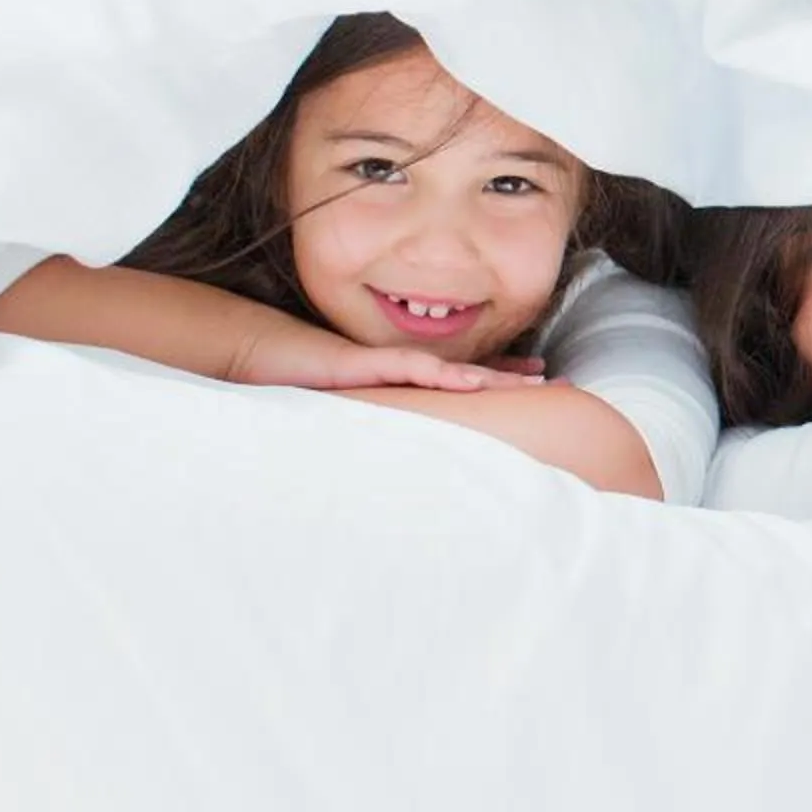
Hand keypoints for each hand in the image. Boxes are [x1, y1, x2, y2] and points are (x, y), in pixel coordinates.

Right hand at [226, 323, 546, 393]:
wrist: (252, 354)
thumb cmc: (293, 384)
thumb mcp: (344, 411)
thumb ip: (376, 423)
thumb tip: (405, 456)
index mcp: (401, 381)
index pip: (461, 382)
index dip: (499, 383)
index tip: (538, 387)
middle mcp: (402, 372)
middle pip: (469, 375)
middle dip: (513, 379)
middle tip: (558, 383)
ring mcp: (386, 366)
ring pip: (452, 372)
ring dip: (494, 379)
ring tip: (535, 384)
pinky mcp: (363, 366)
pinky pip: (411, 371)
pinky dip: (444, 377)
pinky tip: (472, 382)